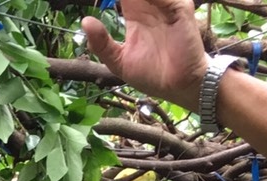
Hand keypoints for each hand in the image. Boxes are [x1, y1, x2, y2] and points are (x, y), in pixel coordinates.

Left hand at [81, 0, 207, 108]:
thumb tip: (85, 21)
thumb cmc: (151, 75)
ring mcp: (167, 6)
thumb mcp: (119, 62)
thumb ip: (101, 44)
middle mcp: (151, 6)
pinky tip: (145, 2)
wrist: (177, 87)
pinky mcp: (181, 9)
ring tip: (128, 3)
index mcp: (135, 14)